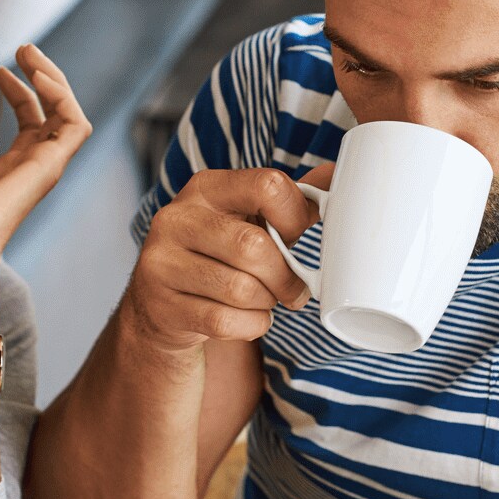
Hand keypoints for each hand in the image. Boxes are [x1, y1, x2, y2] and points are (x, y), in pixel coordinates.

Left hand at [0, 44, 90, 264]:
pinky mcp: (50, 167)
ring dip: (55, 79)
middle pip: (54, 114)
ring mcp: (44, 169)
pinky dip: (61, 96)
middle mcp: (31, 169)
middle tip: (24, 47)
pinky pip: (74, 124)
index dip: (20, 92)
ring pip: (69, 115)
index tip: (0, 69)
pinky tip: (36, 75)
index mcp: (8, 172)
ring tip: (30, 53)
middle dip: (43, 76)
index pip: (31, 124)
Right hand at [116, 164, 335, 352]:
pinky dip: (251, 325)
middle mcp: (176, 219)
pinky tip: (246, 319)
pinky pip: (225, 321)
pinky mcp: (162, 306)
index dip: (295, 217)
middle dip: (284, 276)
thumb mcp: (250, 220)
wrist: (163, 305)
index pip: (267, 186)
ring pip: (240, 289)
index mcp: (206, 188)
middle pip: (253, 246)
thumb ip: (291, 200)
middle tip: (293, 290)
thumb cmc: (221, 257)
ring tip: (264, 301)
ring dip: (266, 302)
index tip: (295, 237)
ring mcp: (162, 263)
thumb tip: (336, 173)